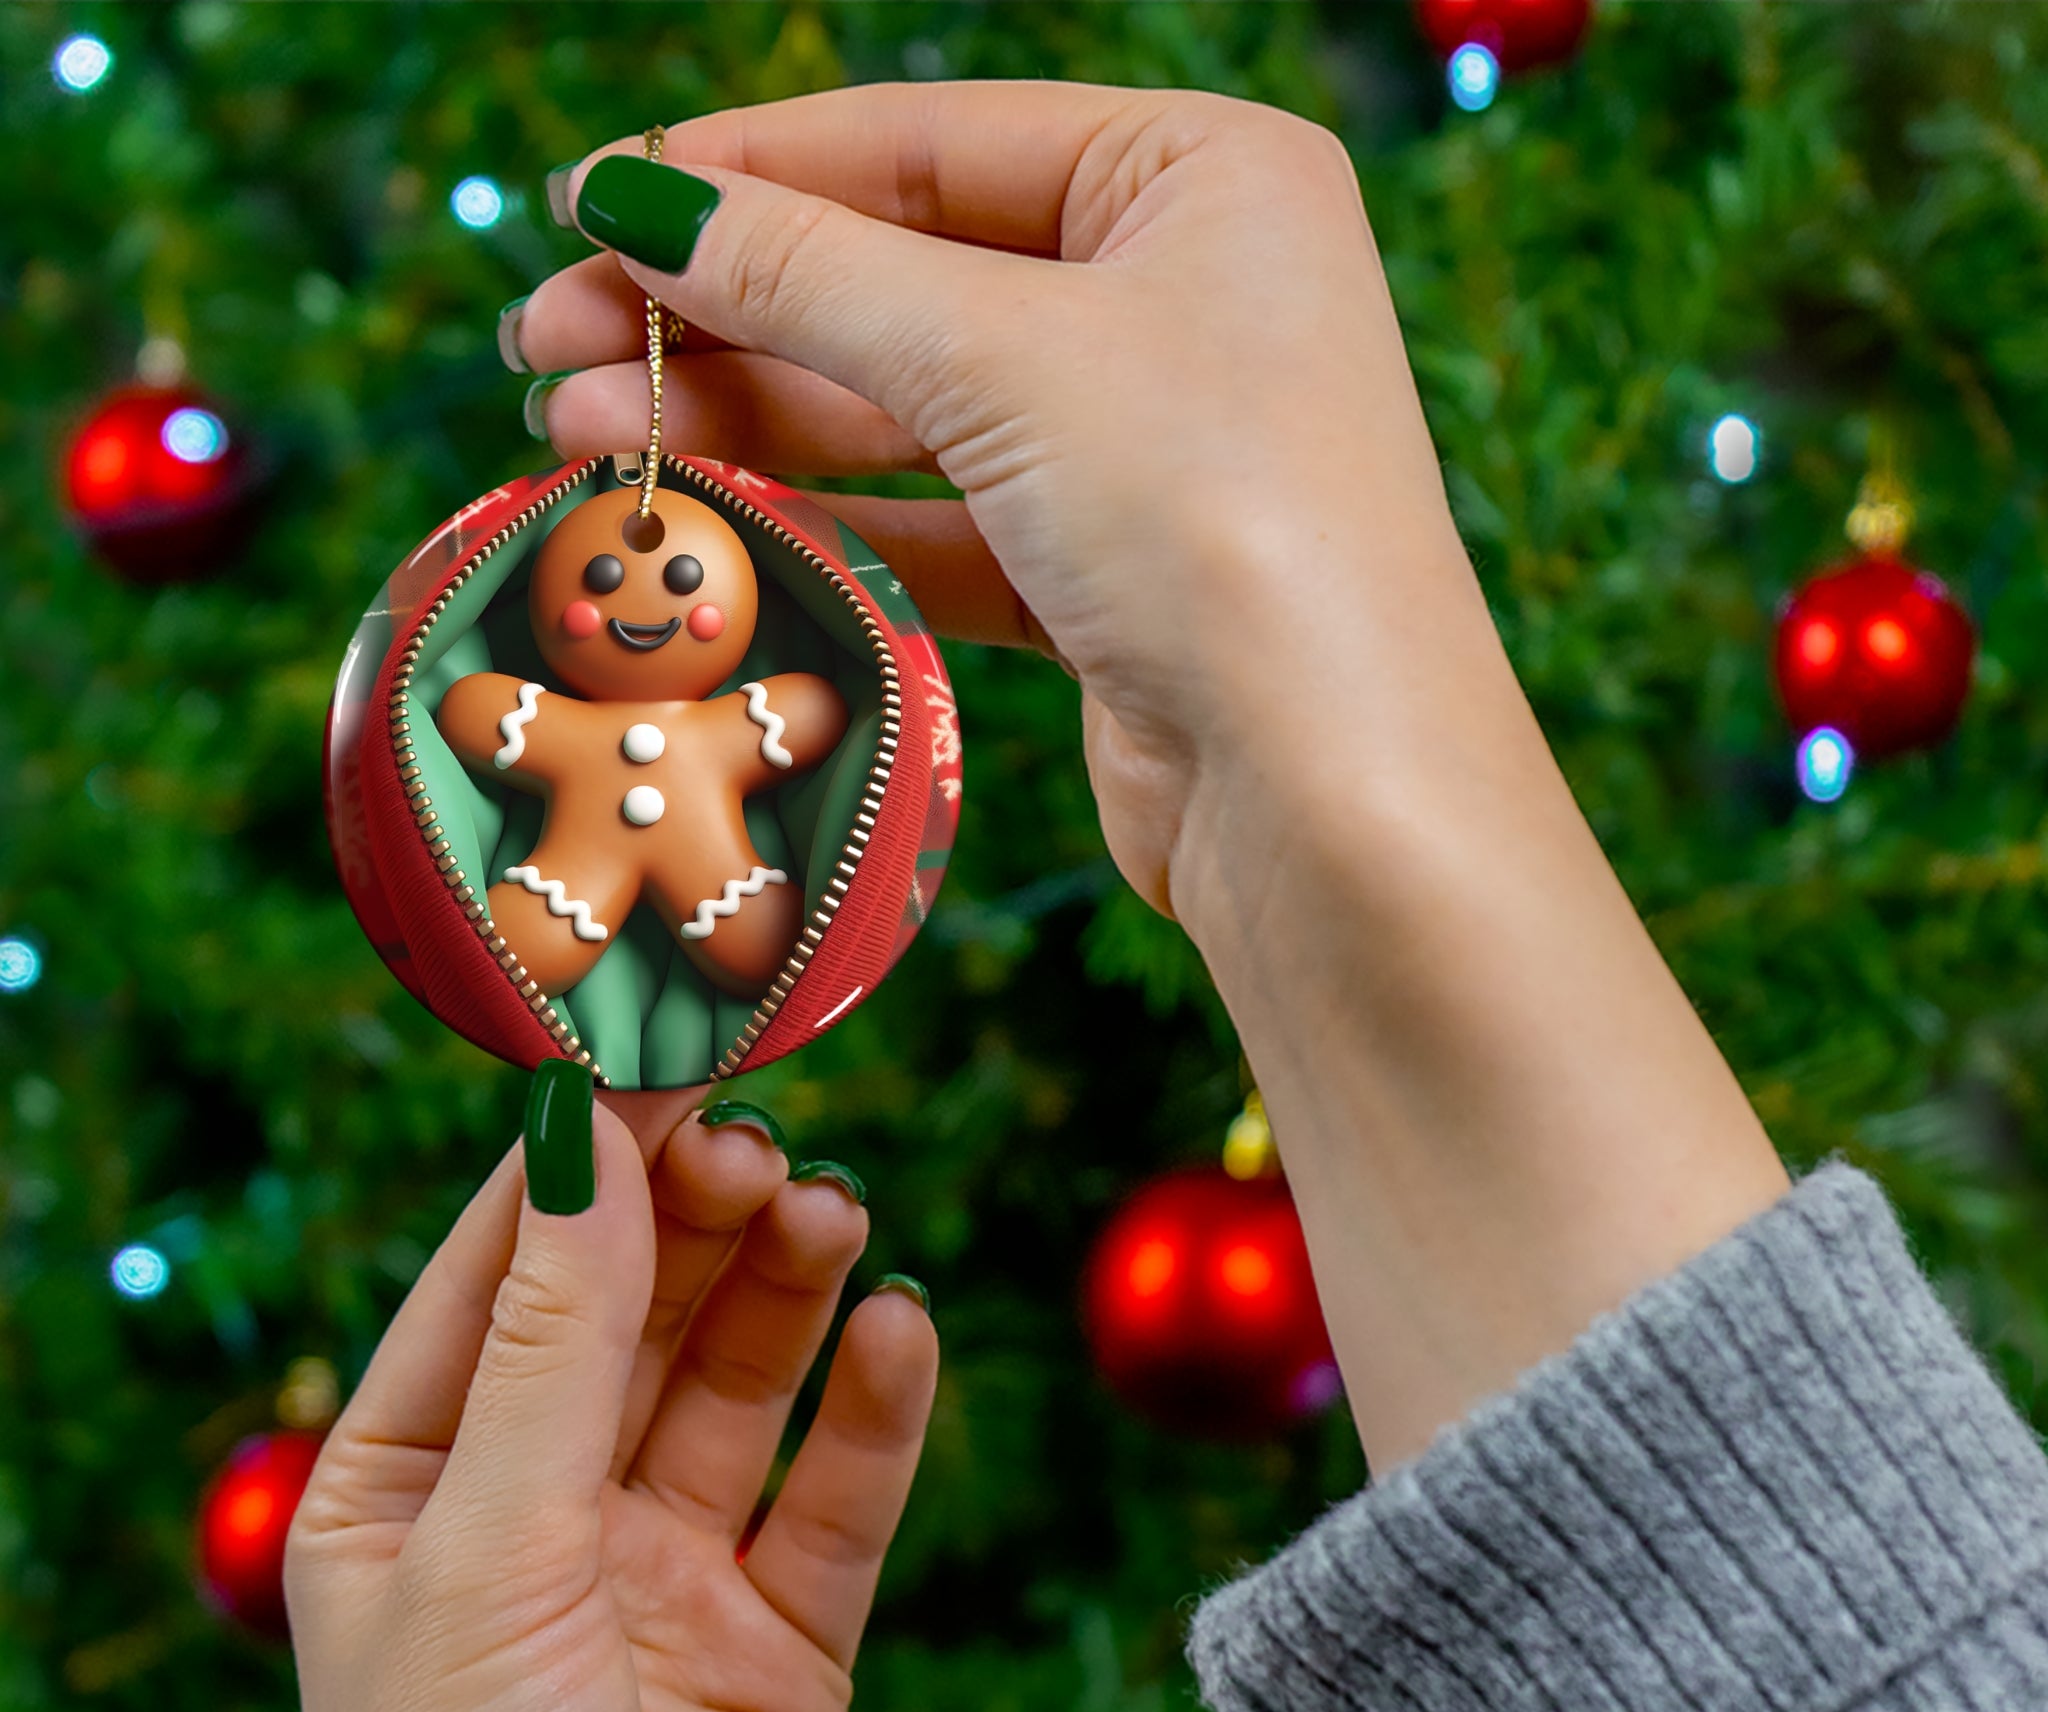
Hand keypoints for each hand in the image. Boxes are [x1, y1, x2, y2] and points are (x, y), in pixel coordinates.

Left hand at [287, 1085, 935, 1711]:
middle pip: (634, 1313)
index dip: (583, 1164)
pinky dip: (874, 1411)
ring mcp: (665, 1577)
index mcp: (411, 1491)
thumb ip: (555, 1342)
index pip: (502, 1276)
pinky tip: (900, 1334)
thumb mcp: (490, 1554)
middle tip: (766, 1149)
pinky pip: (837, 1496)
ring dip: (788, 1292)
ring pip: (740, 1385)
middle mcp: (539, 1519)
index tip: (665, 1054)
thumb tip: (587, 1136)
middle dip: (696, 1223)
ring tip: (835, 1217)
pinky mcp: (783, 1643)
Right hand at [516, 80, 1453, 922]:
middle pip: (902, 277)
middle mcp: (1182, 298)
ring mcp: (1146, 446)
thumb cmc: (1218, 522)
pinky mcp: (1108, 579)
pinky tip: (704, 516)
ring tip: (579, 435)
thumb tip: (635, 200)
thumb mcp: (1002, 356)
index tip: (586, 203)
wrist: (1331, 796)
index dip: (745, 171)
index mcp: (1200, 177)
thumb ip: (809, 273)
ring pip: (907, 410)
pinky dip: (825, 522)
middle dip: (720, 310)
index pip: (928, 142)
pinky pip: (938, 523)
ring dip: (745, 417)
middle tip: (544, 344)